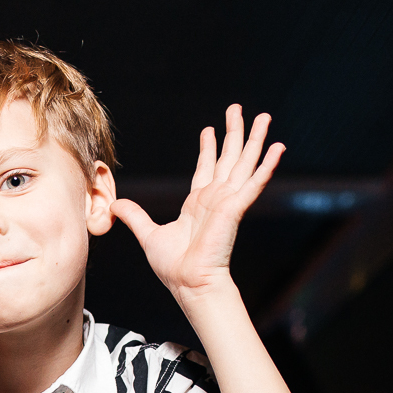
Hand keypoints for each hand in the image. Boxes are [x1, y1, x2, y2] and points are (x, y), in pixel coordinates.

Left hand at [110, 104, 283, 301]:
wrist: (188, 283)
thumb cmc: (174, 268)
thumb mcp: (148, 235)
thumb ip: (135, 217)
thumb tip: (114, 205)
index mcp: (197, 203)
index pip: (206, 168)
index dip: (208, 148)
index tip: (210, 129)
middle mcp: (215, 198)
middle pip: (228, 157)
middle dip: (234, 132)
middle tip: (238, 109)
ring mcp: (228, 201)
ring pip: (245, 163)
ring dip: (255, 139)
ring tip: (264, 117)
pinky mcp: (236, 208)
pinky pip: (255, 183)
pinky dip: (267, 165)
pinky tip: (278, 148)